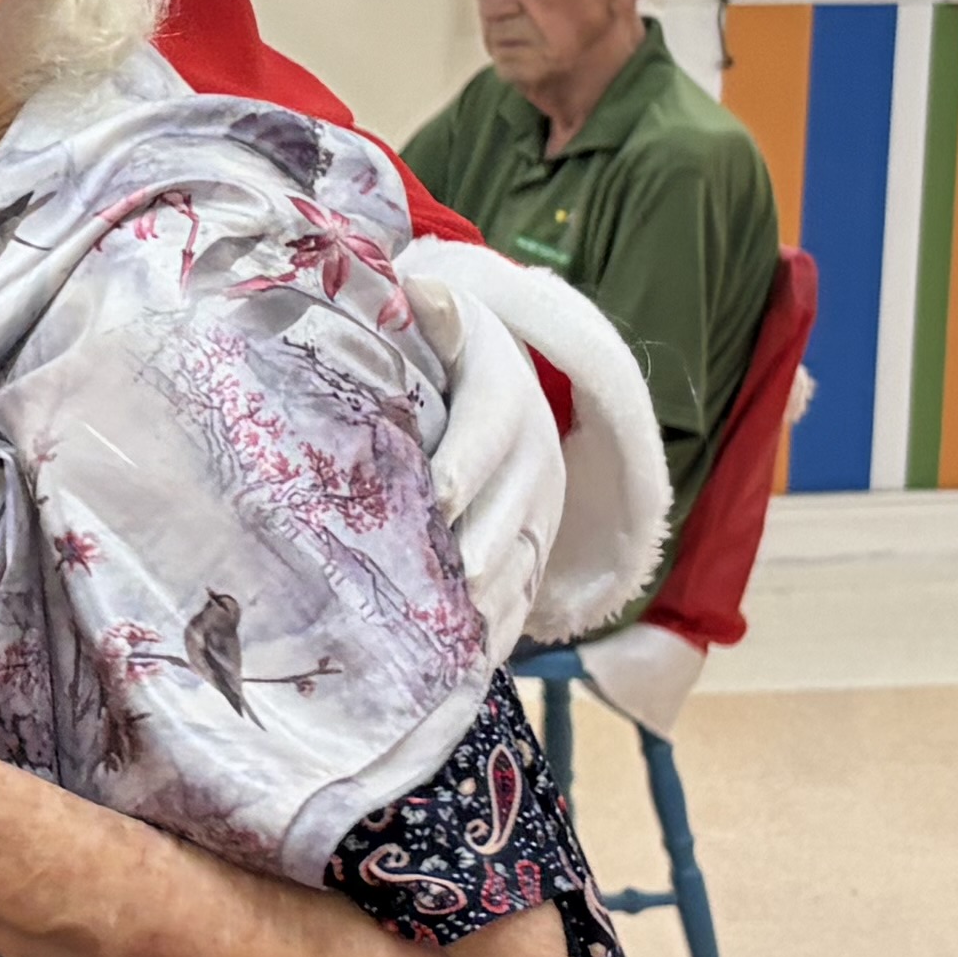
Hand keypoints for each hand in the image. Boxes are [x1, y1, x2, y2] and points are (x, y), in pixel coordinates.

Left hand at [401, 253, 571, 644]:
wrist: (509, 375)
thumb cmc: (449, 356)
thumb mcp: (444, 323)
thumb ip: (428, 312)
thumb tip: (417, 288)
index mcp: (504, 400)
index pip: (483, 437)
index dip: (460, 470)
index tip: (433, 501)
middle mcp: (532, 458)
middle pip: (507, 514)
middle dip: (474, 555)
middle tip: (439, 594)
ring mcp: (540, 508)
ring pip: (520, 562)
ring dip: (488, 606)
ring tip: (450, 644)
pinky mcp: (537, 545)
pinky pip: (526, 596)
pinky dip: (500, 633)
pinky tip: (467, 668)